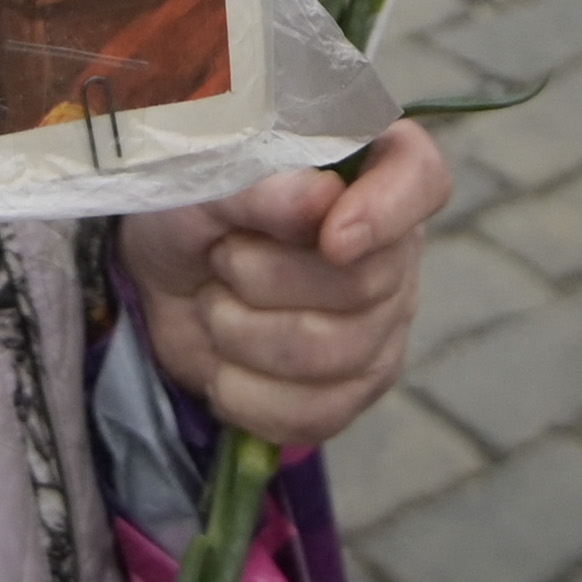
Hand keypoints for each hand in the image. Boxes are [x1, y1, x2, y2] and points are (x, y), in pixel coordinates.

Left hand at [119, 122, 449, 455]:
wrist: (162, 277)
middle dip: (262, 277)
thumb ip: (262, 184)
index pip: (419, 180)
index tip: (330, 239)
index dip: (384, 213)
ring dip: (242, 332)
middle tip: (222, 255)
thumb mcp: (209, 178)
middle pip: (363, 286)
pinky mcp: (352, 390)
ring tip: (216, 304)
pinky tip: (223, 366)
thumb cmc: (195, 206)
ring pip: (334, 355)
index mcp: (375, 168)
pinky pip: (316, 413)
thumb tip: (320, 200)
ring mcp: (382, 326)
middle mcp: (394, 248)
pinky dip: (247, 394)